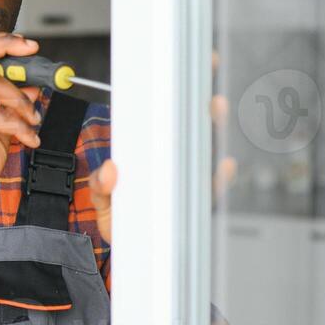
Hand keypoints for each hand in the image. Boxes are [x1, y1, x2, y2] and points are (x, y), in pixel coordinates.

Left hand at [87, 51, 236, 246]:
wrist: (131, 257)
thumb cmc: (122, 222)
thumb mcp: (104, 201)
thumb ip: (102, 187)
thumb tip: (110, 171)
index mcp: (152, 156)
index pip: (167, 119)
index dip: (179, 94)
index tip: (186, 67)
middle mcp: (174, 166)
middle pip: (194, 129)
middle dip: (202, 104)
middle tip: (202, 83)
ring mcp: (188, 183)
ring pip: (206, 153)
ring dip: (212, 130)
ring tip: (214, 109)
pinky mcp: (198, 205)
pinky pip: (213, 189)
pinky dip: (219, 176)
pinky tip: (222, 164)